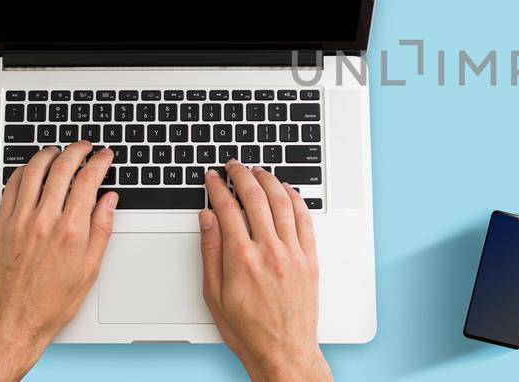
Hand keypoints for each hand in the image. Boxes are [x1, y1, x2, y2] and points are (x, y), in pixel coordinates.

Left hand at [0, 142, 118, 380]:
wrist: (14, 319)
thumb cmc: (52, 301)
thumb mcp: (90, 269)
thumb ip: (101, 229)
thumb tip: (109, 201)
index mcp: (71, 231)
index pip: (88, 181)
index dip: (99, 162)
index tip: (105, 156)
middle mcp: (44, 221)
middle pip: (61, 169)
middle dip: (77, 150)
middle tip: (85, 146)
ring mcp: (19, 221)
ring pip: (34, 171)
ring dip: (48, 154)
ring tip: (58, 150)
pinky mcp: (1, 225)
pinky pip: (11, 187)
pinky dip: (23, 171)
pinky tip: (31, 170)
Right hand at [200, 160, 330, 381]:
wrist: (283, 351)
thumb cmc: (247, 330)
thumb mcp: (213, 294)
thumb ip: (210, 252)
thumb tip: (207, 219)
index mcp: (241, 259)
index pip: (228, 208)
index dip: (217, 187)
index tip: (212, 177)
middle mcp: (269, 251)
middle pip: (256, 198)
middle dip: (242, 175)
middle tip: (234, 166)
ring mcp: (293, 254)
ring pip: (282, 203)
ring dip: (269, 180)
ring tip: (258, 170)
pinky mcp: (310, 259)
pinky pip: (304, 220)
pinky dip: (295, 199)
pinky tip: (287, 191)